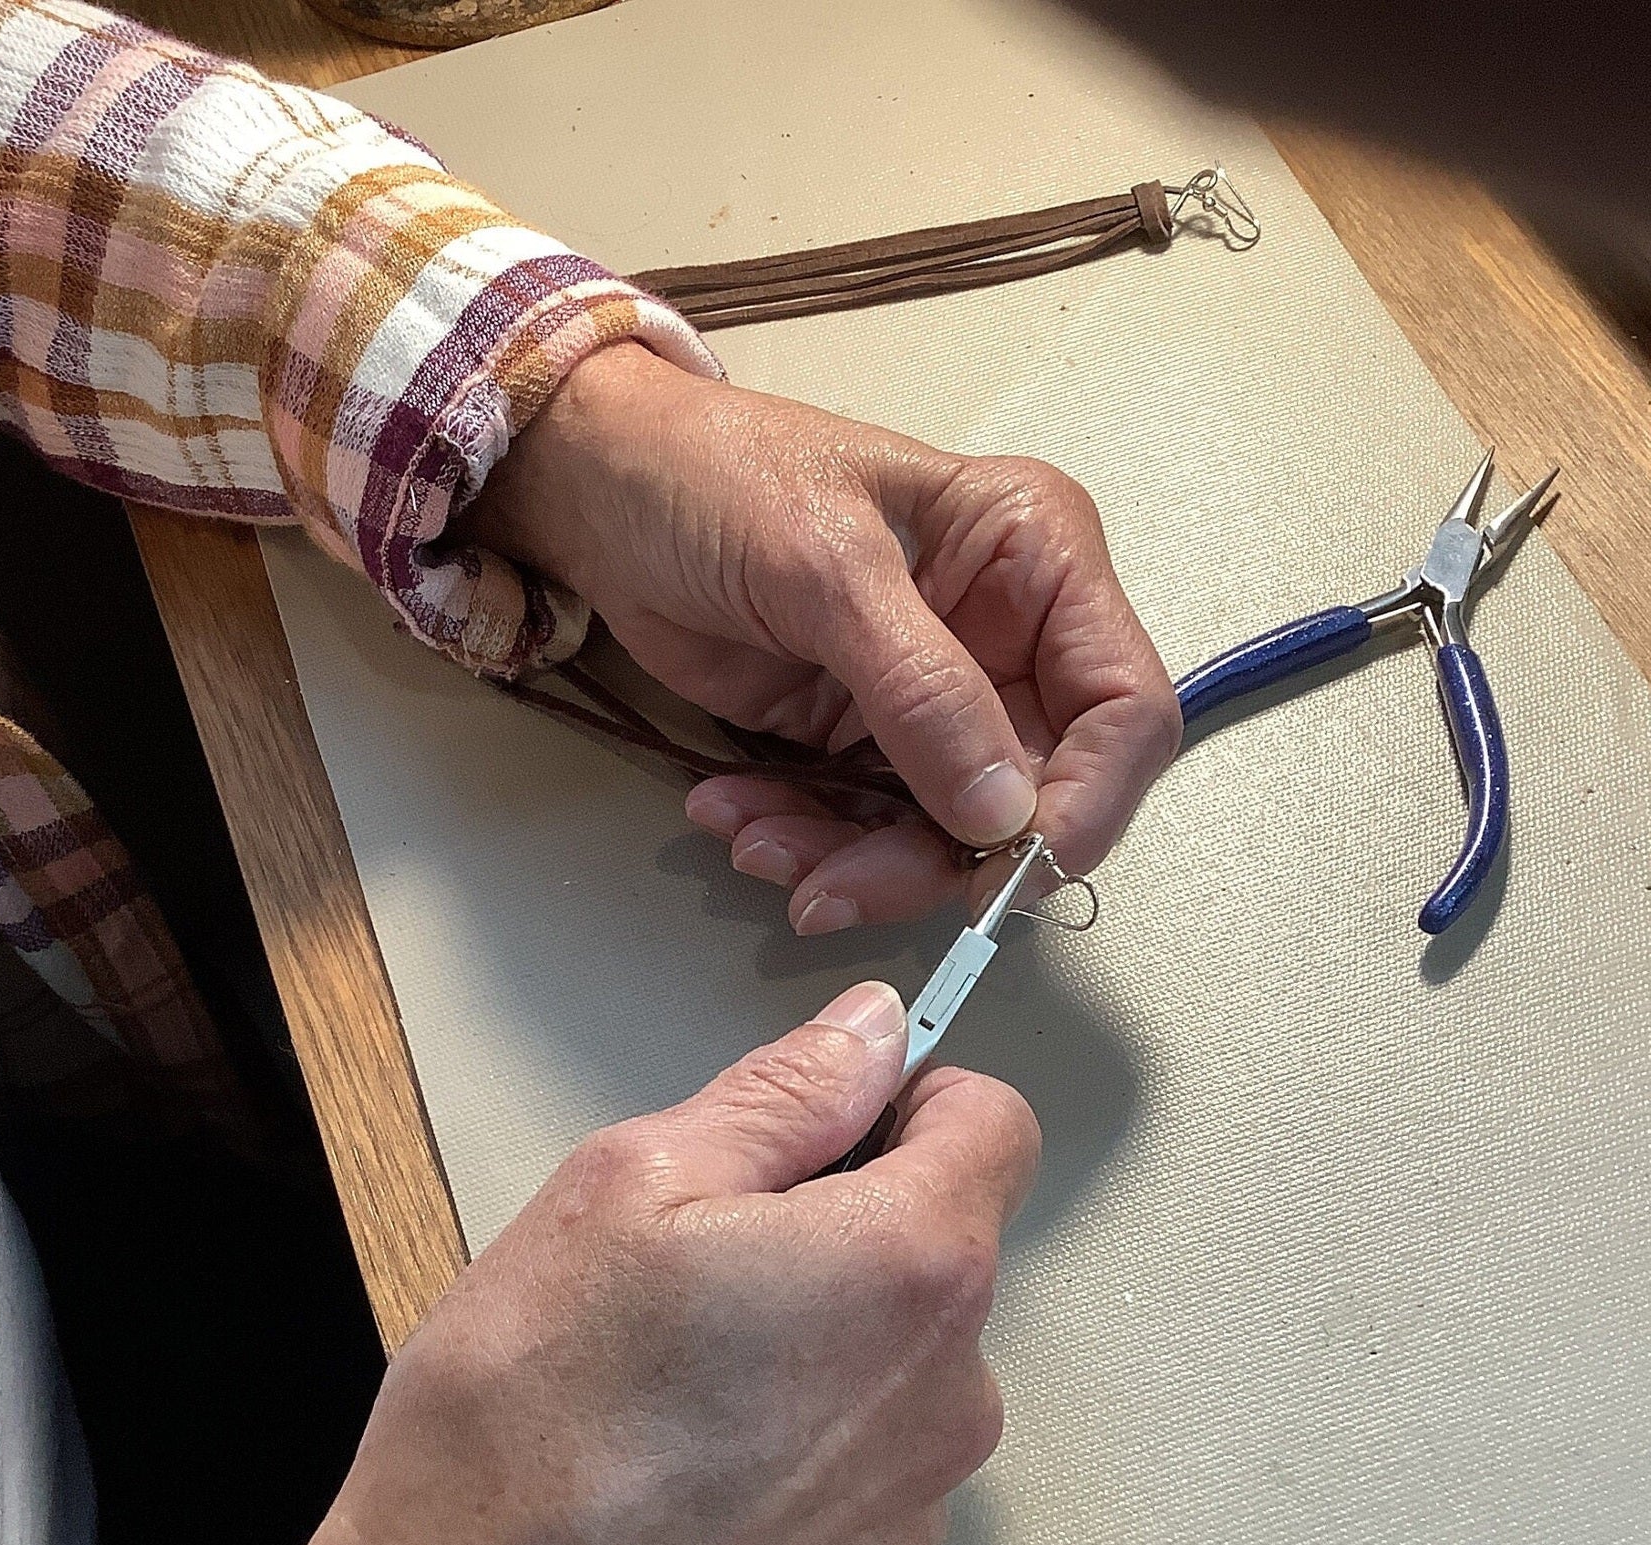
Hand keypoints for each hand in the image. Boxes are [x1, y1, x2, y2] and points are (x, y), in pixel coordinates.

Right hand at [202, 983, 1038, 1544]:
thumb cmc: (530, 1412)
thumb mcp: (628, 1183)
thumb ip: (784, 1095)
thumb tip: (870, 1035)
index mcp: (907, 1266)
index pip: (995, 1124)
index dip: (908, 1099)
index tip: (824, 1123)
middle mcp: (948, 1394)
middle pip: (940, 1249)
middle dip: (843, 1226)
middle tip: (697, 1258)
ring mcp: (912, 1506)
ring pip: (897, 1362)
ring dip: (821, 1340)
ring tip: (677, 1374)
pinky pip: (861, 1466)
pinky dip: (799, 1443)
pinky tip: (685, 1461)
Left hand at [468, 341, 1178, 933]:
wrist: (604, 491)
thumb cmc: (715, 476)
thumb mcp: (826, 569)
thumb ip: (923, 691)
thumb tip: (1003, 812)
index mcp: (1035, 558)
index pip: (1120, 706)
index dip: (1086, 803)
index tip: (1014, 872)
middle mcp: (1002, 635)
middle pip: (1027, 796)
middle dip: (934, 857)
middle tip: (837, 889)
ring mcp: (931, 697)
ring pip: (940, 832)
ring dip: (852, 862)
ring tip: (757, 845)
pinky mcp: (860, 739)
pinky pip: (861, 827)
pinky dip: (803, 842)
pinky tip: (735, 817)